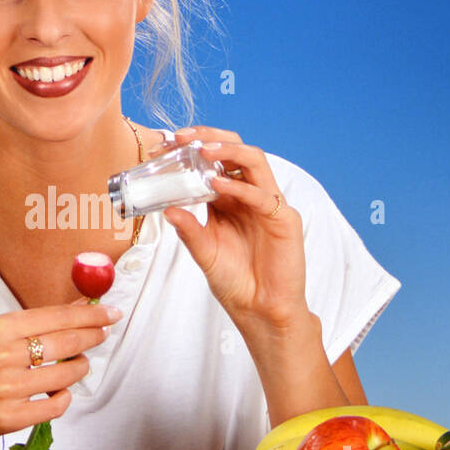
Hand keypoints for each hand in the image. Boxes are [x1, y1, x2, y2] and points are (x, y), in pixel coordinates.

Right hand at [0, 301, 121, 449]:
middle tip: (103, 334)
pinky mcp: (11, 417)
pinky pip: (56, 404)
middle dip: (93, 336)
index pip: (56, 316)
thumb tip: (78, 309)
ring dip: (79, 368)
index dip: (89, 315)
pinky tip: (57, 392)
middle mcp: (4, 356)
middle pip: (67, 341)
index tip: (110, 313)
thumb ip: (33, 325)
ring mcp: (8, 388)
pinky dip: (64, 397)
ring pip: (67, 374)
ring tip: (75, 365)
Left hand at [152, 126, 308, 336]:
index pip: (214, 160)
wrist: (261, 311)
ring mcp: (268, 204)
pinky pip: (264, 196)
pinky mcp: (285, 220)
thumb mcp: (204, 253)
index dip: (191, 148)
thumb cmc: (236, 281)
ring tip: (202, 151)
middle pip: (236, 150)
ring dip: (228, 151)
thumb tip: (167, 209)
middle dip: (209, 138)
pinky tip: (217, 185)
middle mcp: (249, 194)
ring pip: (255, 161)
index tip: (164, 145)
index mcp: (229, 198)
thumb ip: (189, 230)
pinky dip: (240, 187)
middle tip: (182, 138)